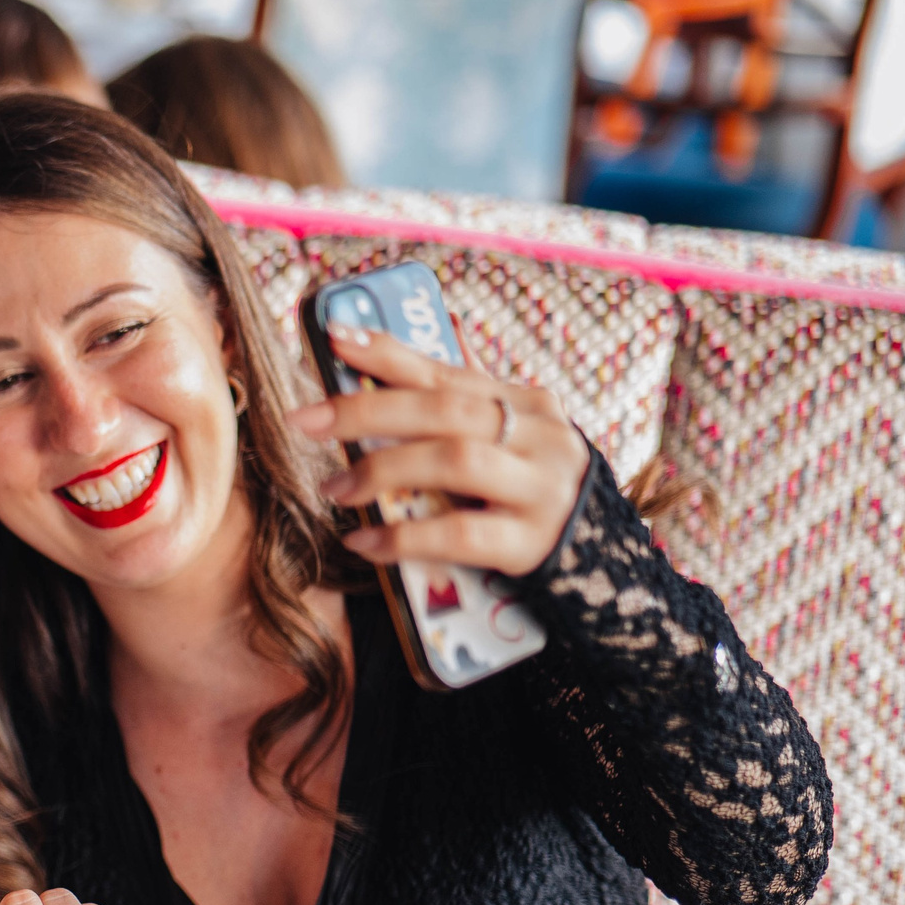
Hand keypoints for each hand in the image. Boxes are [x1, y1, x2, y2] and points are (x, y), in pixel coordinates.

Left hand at [294, 323, 589, 575]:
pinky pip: (460, 534)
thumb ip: (458, 406)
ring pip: (455, 462)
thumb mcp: (503, 443)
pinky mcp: (533, 542)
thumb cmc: (526, 495)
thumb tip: (399, 351)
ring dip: (382, 470)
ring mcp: (542, 489)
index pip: (447, 372)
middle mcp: (540, 437)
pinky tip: (364, 541)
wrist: (598, 565)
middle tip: (306, 421)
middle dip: (367, 411)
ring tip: (333, 488)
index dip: (389, 354)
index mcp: (526, 404)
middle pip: (444, 411)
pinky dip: (403, 536)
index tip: (335, 339)